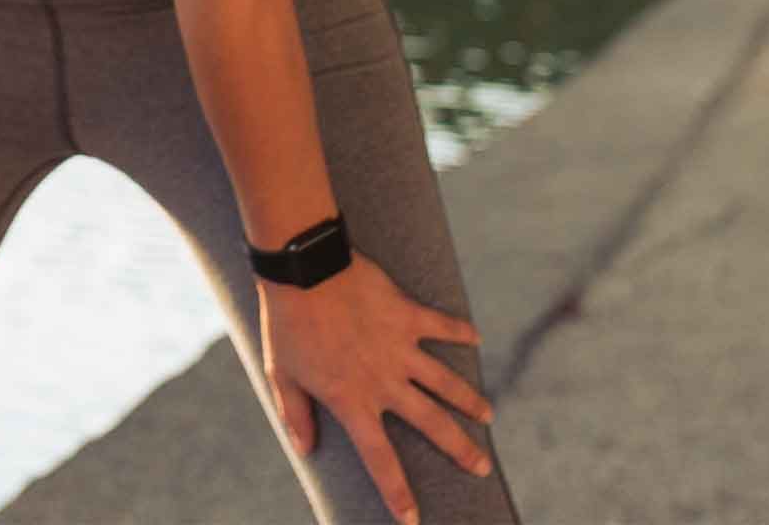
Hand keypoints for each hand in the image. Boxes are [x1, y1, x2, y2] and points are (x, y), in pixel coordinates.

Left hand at [258, 250, 495, 524]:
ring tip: (487, 415)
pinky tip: (475, 339)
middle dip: (460, 449)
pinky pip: (441, 326)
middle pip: (431, 424)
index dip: (397, 491)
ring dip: (469, 400)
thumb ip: (296, 414)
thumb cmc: (287, 323)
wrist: (304, 269)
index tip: (412, 518)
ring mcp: (400, 347)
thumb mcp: (281, 374)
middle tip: (482, 467)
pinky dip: (460, 332)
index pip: (380, 458)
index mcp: (352, 400)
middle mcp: (384, 381)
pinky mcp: (407, 314)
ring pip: (445, 382)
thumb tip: (305, 450)